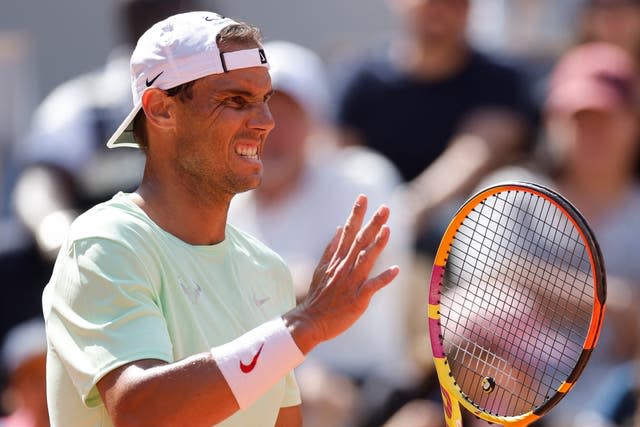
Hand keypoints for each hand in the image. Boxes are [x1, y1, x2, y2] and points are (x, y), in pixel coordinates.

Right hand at [284, 195, 399, 353]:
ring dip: (378, 245)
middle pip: (360, 241)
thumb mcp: (321, 268)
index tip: (363, 197)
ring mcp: (351, 282)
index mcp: (337, 259)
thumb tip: (339, 228)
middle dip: (372, 223)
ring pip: (366, 259)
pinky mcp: (358, 299)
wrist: (310, 321)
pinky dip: (384, 278)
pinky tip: (396, 270)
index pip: (348, 231)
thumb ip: (331, 248)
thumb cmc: (319, 296)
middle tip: (385, 207)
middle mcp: (344, 267)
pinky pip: (373, 286)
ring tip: (388, 229)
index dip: (356, 214)